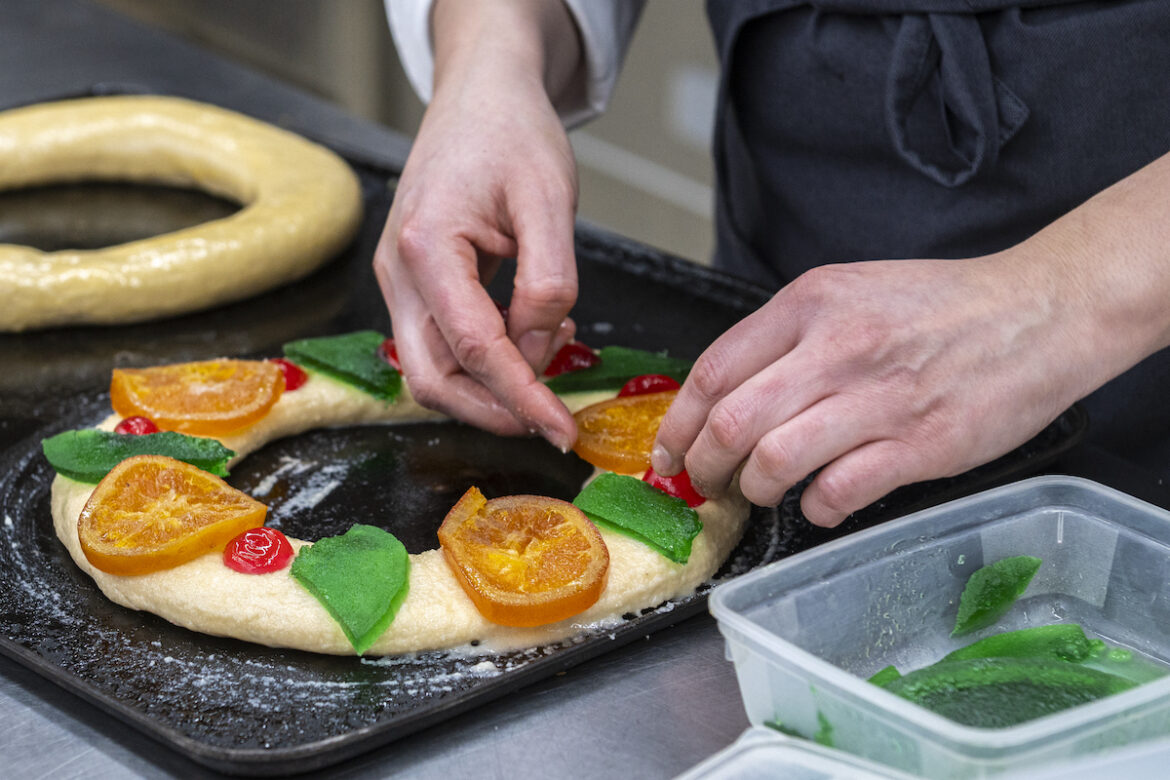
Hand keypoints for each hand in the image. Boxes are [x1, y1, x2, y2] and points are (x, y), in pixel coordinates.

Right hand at [373, 1, 582, 449]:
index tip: (561, 429)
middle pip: (432, 378)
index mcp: (426, 247)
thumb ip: (548, 285)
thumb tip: (537, 354)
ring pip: (434, 366)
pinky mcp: (415, 281)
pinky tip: (533, 331)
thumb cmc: (512, 133)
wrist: (480, 93)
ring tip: (552, 347)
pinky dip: (488, 355)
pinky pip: (444, 339)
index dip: (521, 396)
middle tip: (550, 419)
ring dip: (492, 382)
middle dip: (492, 411)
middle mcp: (399, 271)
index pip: (473, 347)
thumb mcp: (549, 203)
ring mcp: (400, 279)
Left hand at [651, 249, 1125, 526]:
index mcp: (811, 304)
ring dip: (753, 490)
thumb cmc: (943, 305)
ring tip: (762, 493)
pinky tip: (821, 504)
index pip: (713, 372)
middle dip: (704, 467)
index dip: (679, 424)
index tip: (670, 452)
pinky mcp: (920, 444)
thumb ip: (788, 335)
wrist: (1040, 310)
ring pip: (773, 461)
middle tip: (707, 484)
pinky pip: (837, 492)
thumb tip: (727, 394)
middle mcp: (837, 347)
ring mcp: (878, 398)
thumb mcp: (851, 290)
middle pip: (731, 424)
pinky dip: (815, 509)